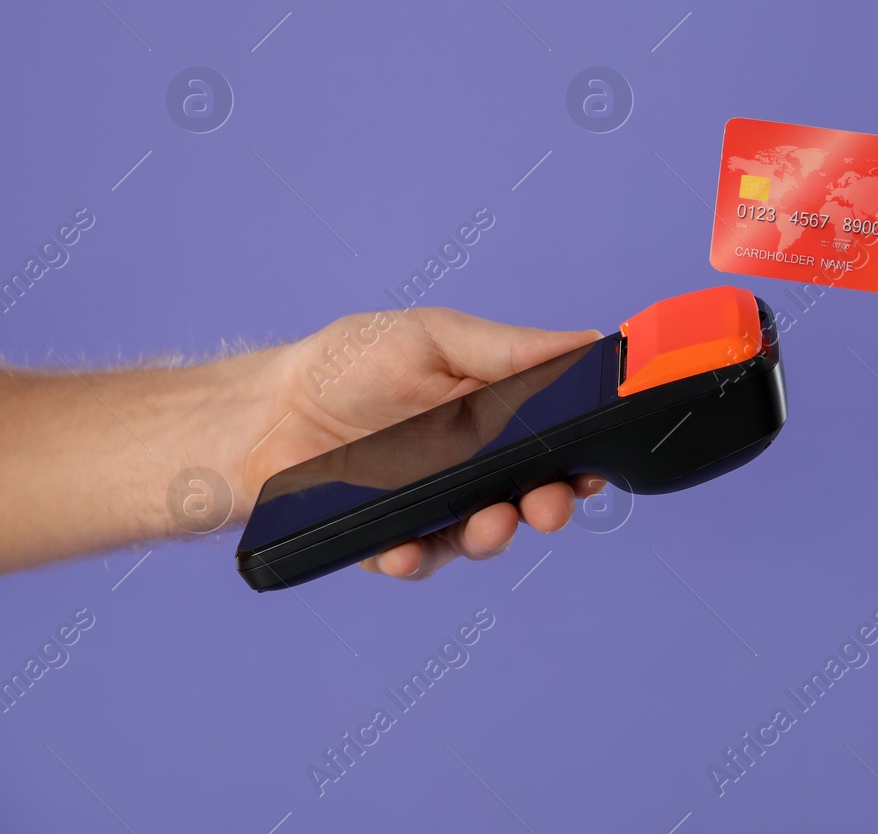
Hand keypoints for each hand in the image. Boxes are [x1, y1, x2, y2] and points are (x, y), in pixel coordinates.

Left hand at [247, 307, 606, 579]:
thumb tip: (587, 341)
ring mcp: (436, 508)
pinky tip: (407, 547)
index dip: (580, 461)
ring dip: (493, 535)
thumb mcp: (434, 338)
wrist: (264, 413)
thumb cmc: (349, 365)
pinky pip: (417, 560)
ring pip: (482, 535)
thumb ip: (510, 348)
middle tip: (548, 505)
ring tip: (489, 523)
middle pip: (530, 497)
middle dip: (548, 506)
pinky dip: (416, 558)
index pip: (555, 446)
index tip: (591, 468)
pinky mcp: (393, 540)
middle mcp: (474, 467)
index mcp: (495, 416)